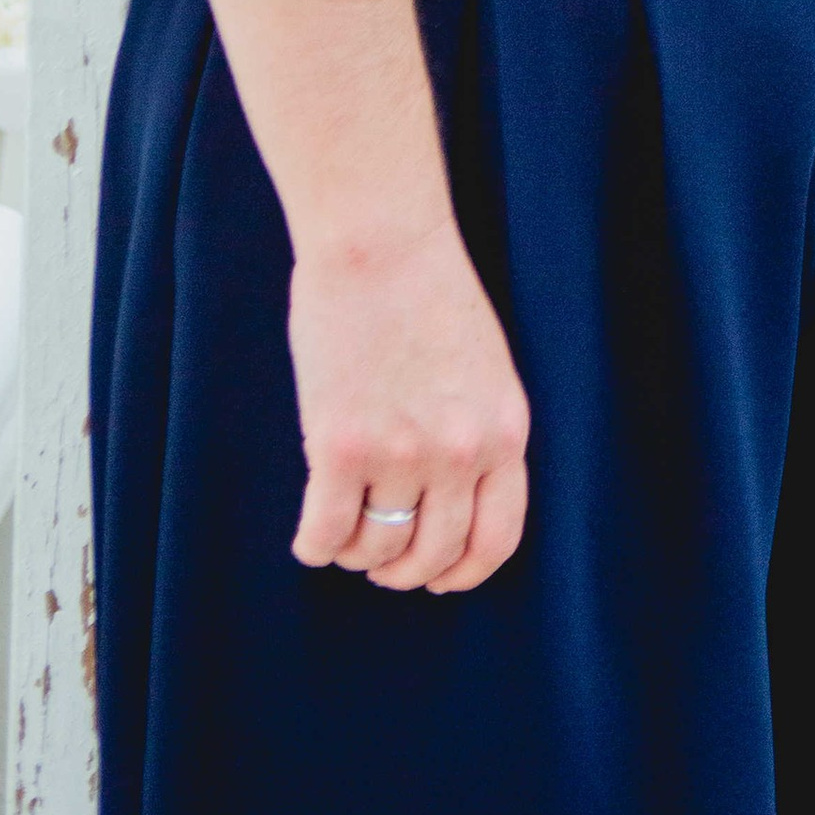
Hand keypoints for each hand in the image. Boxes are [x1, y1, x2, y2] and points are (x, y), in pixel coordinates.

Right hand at [288, 213, 530, 593]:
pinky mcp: (340, 446)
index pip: (495, 541)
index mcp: (504, 431)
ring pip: (376, 551)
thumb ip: (474, 433)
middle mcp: (459, 452)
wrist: (381, 236)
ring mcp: (400, 452)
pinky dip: (315, 545)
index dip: (462, 572)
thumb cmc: (428, 290)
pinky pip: (325, 534)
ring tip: (344, 528)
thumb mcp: (484, 368)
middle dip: (402, 570)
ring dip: (356, 553)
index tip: (437, 577)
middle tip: (379, 558)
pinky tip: (311, 532)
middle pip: (432, 555)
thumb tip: (446, 504)